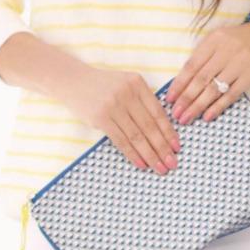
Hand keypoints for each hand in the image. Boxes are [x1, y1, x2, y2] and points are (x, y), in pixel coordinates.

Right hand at [58, 64, 182, 174]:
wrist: (72, 80)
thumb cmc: (102, 86)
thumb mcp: (125, 84)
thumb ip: (142, 100)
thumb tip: (162, 130)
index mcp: (138, 84)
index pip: (158, 112)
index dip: (169, 132)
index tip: (177, 147)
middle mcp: (127, 94)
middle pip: (150, 126)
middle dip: (163, 148)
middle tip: (173, 163)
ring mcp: (113, 106)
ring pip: (137, 136)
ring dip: (151, 155)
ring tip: (161, 168)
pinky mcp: (100, 118)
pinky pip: (121, 140)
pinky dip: (133, 154)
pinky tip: (142, 164)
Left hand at [165, 20, 249, 125]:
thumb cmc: (237, 41)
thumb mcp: (217, 41)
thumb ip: (202, 58)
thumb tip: (182, 84)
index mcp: (213, 41)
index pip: (192, 66)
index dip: (179, 84)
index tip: (170, 99)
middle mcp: (225, 52)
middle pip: (201, 79)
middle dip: (186, 98)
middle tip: (176, 114)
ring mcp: (239, 64)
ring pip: (214, 88)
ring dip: (198, 105)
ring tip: (187, 118)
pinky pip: (231, 95)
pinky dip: (218, 106)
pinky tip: (207, 116)